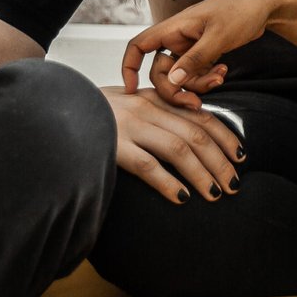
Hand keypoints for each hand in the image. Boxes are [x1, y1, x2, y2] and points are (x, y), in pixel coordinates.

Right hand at [100, 86, 245, 204]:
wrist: (53, 107)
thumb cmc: (96, 112)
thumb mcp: (131, 104)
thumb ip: (159, 114)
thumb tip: (193, 137)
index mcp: (156, 99)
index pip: (201, 115)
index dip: (226, 137)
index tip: (242, 156)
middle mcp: (148, 109)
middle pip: (196, 135)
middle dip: (220, 161)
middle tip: (235, 184)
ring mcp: (130, 127)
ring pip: (178, 149)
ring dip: (202, 174)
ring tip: (216, 195)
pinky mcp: (112, 146)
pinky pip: (147, 165)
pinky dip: (167, 182)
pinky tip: (181, 198)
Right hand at [122, 0, 285, 103]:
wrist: (264, 4)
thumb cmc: (240, 11)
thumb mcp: (217, 37)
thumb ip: (194, 60)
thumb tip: (172, 82)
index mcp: (174, 28)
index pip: (139, 46)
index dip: (129, 67)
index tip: (132, 90)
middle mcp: (178, 38)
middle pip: (161, 71)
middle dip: (175, 89)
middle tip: (195, 103)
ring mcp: (190, 46)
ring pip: (181, 76)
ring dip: (197, 84)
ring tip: (220, 78)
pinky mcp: (204, 52)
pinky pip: (196, 73)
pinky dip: (207, 78)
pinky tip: (223, 72)